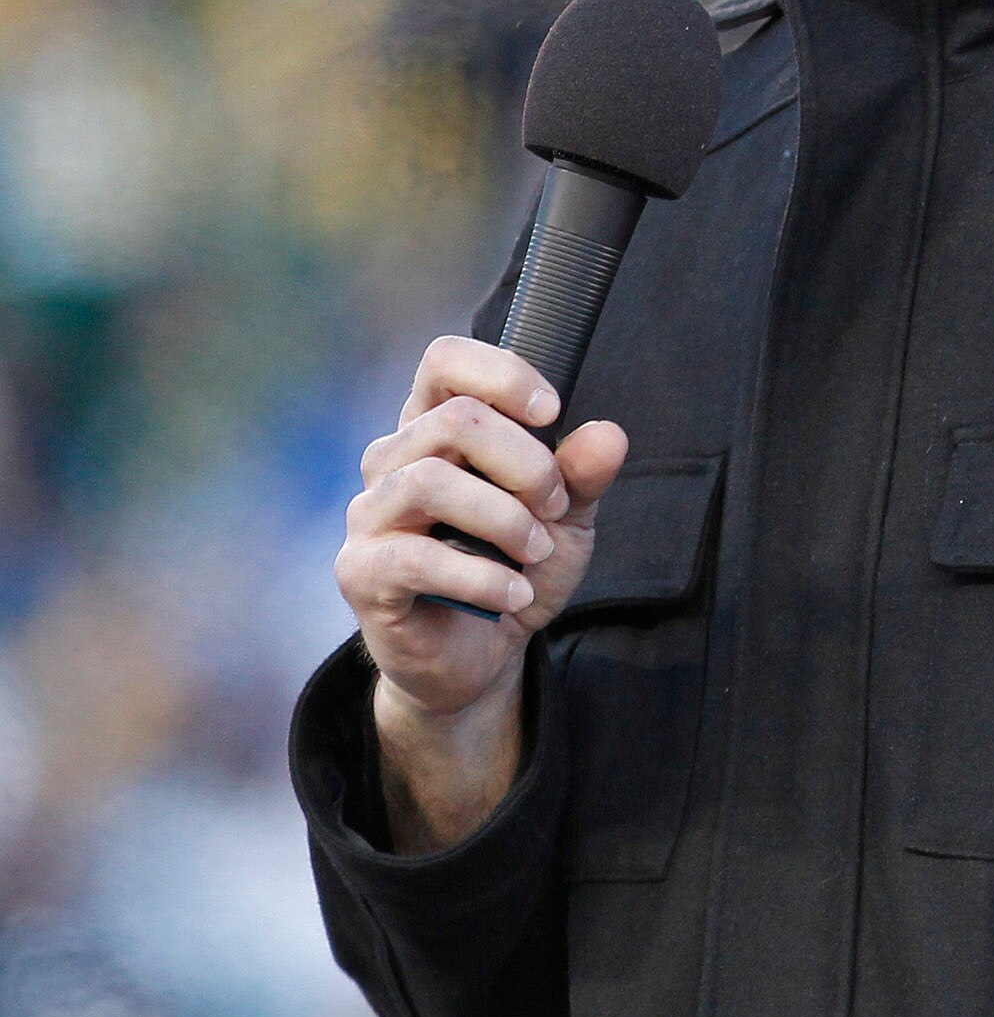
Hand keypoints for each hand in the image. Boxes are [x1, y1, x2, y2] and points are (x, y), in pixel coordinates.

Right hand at [334, 336, 628, 851]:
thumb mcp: (565, 517)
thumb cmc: (514, 567)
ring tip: (536, 552)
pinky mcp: (362, 572)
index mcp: (435, 429)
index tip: (552, 411)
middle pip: (455, 420)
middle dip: (526, 463)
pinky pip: (415, 556)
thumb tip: (608, 435)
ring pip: (430, 481)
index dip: (501, 373)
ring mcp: (370, 515)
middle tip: (556, 506)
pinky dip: (480, 575)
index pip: (444, 361)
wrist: (482, 654)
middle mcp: (392, 462)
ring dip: (504, 518)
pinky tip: (513, 594)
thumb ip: (583, 474)